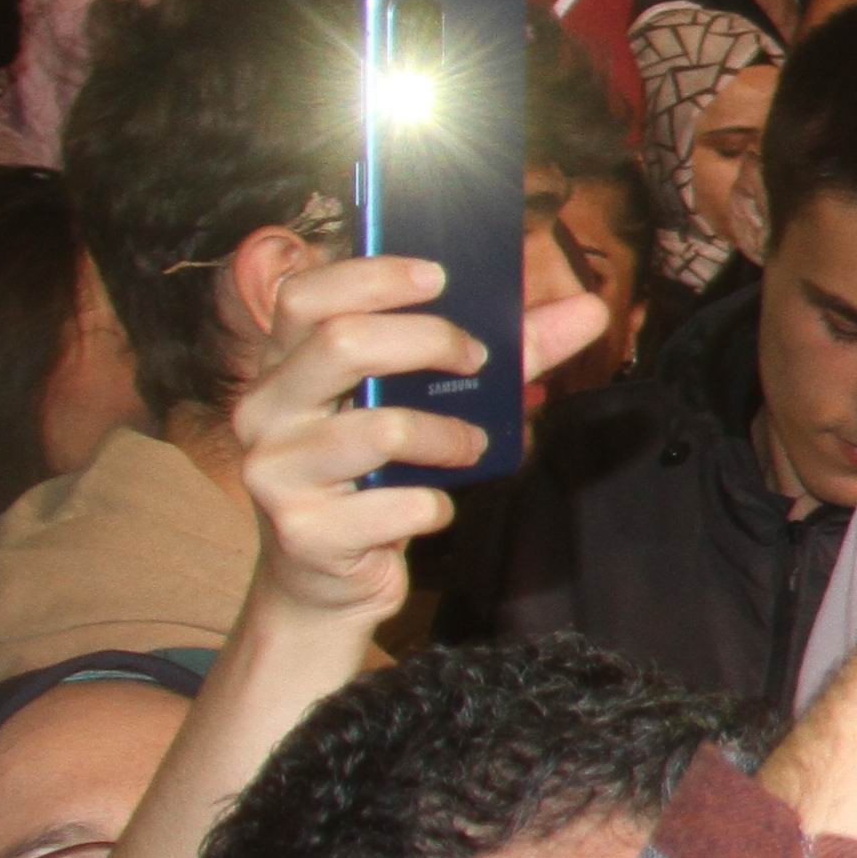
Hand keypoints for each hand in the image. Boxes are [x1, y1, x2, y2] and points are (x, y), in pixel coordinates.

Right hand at [228, 254, 610, 630]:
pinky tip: (432, 508)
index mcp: (284, 365)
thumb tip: (591, 309)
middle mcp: (265, 410)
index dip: (371, 277)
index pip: (304, 295)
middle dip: (430, 342)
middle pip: (342, 343)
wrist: (328, 580)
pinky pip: (398, 505)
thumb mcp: (435, 406)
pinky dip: (436, 506)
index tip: (441, 277)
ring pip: (380, 429)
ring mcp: (276, 471)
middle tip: (479, 359)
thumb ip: (510, 356)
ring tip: (471, 446)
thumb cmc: (381, 475)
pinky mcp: (304, 531)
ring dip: (449, 436)